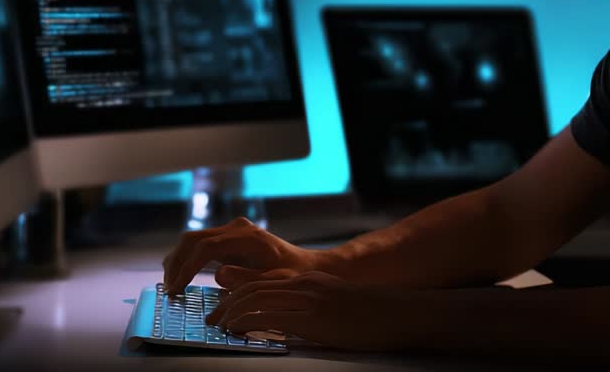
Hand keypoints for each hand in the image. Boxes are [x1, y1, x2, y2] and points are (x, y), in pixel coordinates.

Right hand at [161, 217, 320, 292]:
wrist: (302, 266)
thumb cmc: (291, 276)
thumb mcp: (274, 281)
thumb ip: (247, 278)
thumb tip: (219, 274)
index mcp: (248, 236)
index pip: (206, 246)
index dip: (188, 267)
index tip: (177, 289)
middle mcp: (236, 228)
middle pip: (193, 239)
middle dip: (177, 264)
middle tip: (169, 290)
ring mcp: (230, 231)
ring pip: (192, 240)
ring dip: (178, 262)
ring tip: (171, 287)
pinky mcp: (226, 239)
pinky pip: (198, 246)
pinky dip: (186, 260)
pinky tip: (180, 279)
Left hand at [205, 268, 426, 351]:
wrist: (397, 314)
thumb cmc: (370, 316)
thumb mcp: (334, 305)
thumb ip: (308, 307)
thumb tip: (286, 322)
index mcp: (308, 280)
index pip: (263, 281)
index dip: (239, 293)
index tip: (224, 307)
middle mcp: (304, 284)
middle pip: (254, 287)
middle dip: (227, 302)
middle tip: (212, 318)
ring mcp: (308, 299)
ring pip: (256, 298)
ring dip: (230, 312)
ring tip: (218, 325)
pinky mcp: (313, 317)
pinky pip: (269, 316)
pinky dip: (247, 322)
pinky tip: (236, 330)